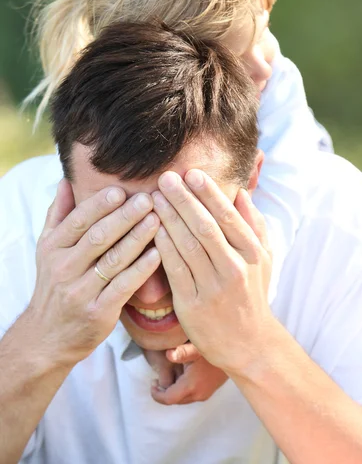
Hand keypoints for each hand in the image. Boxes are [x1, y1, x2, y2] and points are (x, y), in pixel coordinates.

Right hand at [28, 178, 160, 366]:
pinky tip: (158, 254)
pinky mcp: (98, 313)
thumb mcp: (48, 249)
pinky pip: (123, 287)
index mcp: (53, 248)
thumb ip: (59, 215)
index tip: (121, 190)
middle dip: (124, 216)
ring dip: (137, 238)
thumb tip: (66, 181)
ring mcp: (81, 292)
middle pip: (98, 237)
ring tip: (158, 219)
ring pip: (113, 260)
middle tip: (148, 199)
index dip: (99, 205)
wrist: (47, 337)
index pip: (78, 221)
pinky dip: (141, 269)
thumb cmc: (55, 284)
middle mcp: (64, 269)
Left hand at [147, 343, 227, 404]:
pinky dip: (182, 389)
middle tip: (157, 379)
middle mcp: (197, 394)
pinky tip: (182, 375)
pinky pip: (190, 395)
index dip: (157, 394)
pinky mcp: (208, 392)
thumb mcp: (197, 348)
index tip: (152, 382)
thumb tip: (168, 354)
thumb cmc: (214, 350)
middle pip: (175, 400)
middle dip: (164, 392)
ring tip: (169, 376)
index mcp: (191, 385)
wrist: (235, 355)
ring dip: (173, 390)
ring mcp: (204, 394)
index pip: (168, 398)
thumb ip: (182, 352)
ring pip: (182, 398)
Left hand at [153, 170, 272, 377]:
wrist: (250, 344)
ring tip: (153, 198)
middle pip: (205, 227)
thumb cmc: (253, 294)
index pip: (228, 217)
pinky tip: (152, 229)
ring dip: (169, 219)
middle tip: (165, 178)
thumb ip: (254, 224)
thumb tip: (241, 193)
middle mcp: (235, 268)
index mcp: (253, 253)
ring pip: (188, 246)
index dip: (209, 193)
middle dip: (183, 200)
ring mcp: (214, 288)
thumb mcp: (264, 258)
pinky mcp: (193, 305)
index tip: (192, 173)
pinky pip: (175, 270)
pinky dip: (163, 247)